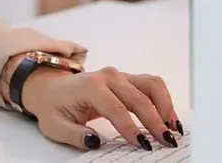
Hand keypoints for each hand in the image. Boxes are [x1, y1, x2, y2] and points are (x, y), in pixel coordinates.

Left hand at [20, 64, 182, 150]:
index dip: (131, 128)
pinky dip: (164, 100)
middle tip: (166, 142)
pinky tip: (169, 118)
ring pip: (151, 85)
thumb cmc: (53, 107)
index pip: (116, 108)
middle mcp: (108, 77)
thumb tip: (94, 141)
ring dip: (165, 106)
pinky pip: (151, 85)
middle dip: (154, 121)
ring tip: (173, 129)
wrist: (49, 89)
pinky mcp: (127, 80)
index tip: (143, 145)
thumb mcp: (55, 126)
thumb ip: (74, 135)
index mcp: (90, 86)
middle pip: (138, 98)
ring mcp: (119, 76)